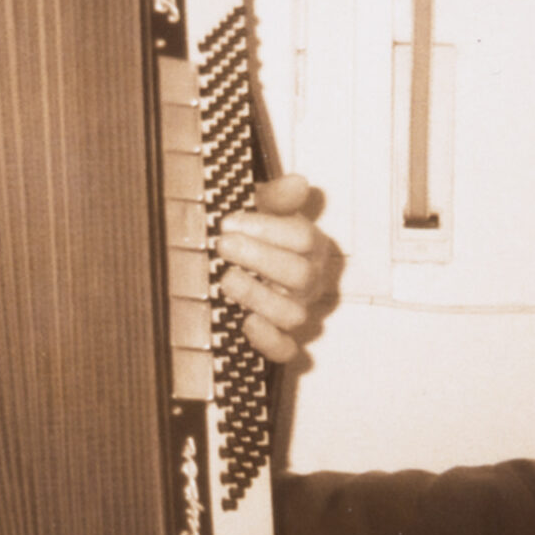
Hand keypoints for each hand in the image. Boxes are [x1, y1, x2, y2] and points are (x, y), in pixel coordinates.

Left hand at [219, 173, 340, 363]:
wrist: (246, 265)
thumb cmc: (258, 236)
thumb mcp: (264, 210)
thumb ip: (277, 198)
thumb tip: (298, 183)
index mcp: (311, 247)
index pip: (304, 239)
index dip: (268, 230)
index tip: (229, 222)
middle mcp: (310, 281)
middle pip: (301, 275)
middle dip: (259, 258)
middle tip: (223, 245)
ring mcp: (298, 311)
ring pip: (294, 314)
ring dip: (259, 297)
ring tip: (226, 279)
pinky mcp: (283, 339)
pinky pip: (287, 351)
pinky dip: (270, 341)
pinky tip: (248, 323)